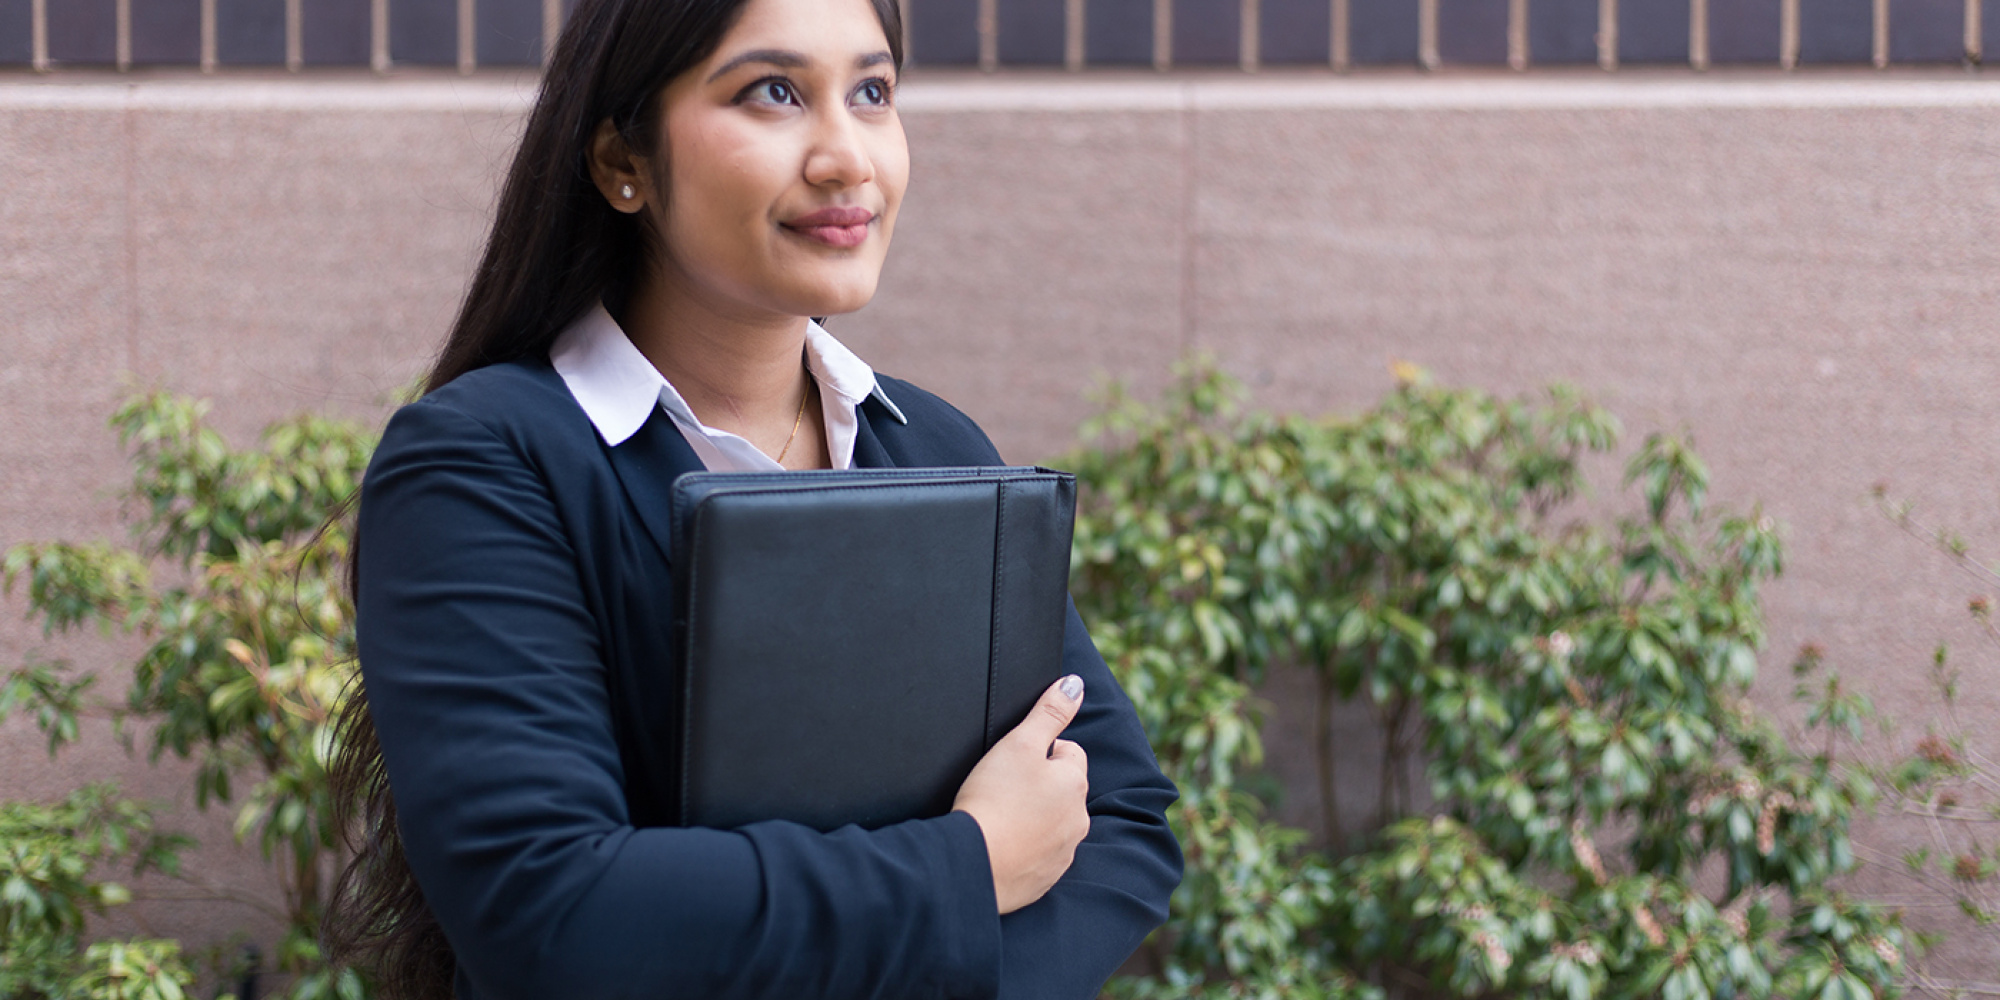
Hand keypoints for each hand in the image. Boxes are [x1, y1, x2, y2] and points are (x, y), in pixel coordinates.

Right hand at [952, 674, 1090, 913]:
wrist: (974, 864)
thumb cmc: (993, 800)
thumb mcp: (1019, 743)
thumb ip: (1049, 712)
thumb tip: (1075, 684)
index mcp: (1074, 783)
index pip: (1069, 751)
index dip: (1040, 750)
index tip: (1013, 762)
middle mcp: (1078, 819)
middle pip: (1063, 788)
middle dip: (1040, 784)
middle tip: (1003, 787)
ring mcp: (1064, 851)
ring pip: (1054, 821)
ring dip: (1034, 816)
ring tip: (1000, 816)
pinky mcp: (1046, 877)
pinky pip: (1040, 853)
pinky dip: (1025, 846)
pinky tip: (1001, 842)